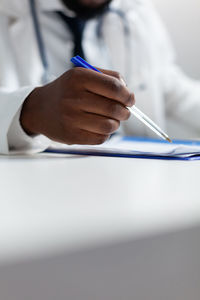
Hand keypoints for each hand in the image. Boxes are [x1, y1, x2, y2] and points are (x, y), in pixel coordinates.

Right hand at [20, 67, 134, 144]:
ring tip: (111, 120)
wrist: (40, 109)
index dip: (127, 96)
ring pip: (109, 125)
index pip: (114, 88)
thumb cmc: (68, 91)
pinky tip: (99, 128)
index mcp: (79, 77)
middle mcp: (73, 97)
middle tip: (123, 112)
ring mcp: (71, 118)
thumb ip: (109, 78)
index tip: (130, 100)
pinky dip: (105, 134)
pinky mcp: (71, 136)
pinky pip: (100, 138)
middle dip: (125, 112)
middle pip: (114, 108)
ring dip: (116, 124)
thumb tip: (129, 94)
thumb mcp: (83, 75)